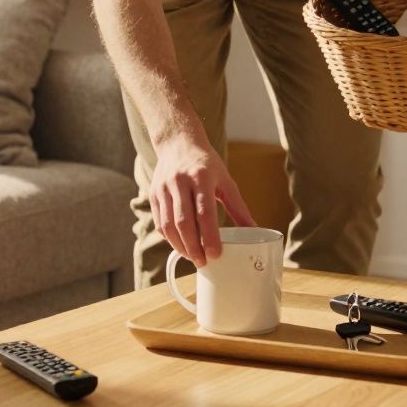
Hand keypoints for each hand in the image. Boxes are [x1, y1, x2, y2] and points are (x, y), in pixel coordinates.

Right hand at [151, 138, 256, 266]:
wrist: (178, 143)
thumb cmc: (206, 164)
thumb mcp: (225, 181)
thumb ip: (238, 207)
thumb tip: (253, 230)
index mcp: (201, 177)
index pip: (205, 212)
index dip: (210, 236)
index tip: (216, 254)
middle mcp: (179, 182)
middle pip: (183, 222)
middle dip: (193, 247)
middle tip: (203, 262)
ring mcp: (163, 188)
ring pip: (168, 225)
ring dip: (179, 246)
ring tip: (192, 257)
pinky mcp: (153, 194)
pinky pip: (159, 222)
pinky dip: (169, 238)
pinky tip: (180, 245)